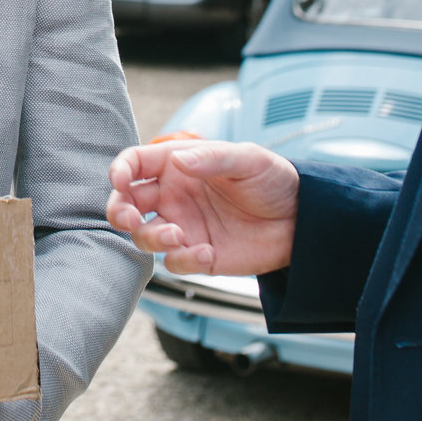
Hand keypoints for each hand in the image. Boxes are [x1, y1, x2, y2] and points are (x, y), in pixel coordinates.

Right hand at [106, 140, 300, 275]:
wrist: (301, 219)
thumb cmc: (273, 180)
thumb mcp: (247, 159)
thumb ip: (212, 157)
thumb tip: (179, 161)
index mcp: (179, 165)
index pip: (135, 164)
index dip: (120, 170)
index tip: (120, 180)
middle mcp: (175, 196)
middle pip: (127, 203)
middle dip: (120, 211)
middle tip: (131, 218)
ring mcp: (184, 226)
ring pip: (144, 236)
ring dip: (150, 238)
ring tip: (177, 237)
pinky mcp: (199, 256)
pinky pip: (175, 263)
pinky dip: (182, 260)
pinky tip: (207, 252)